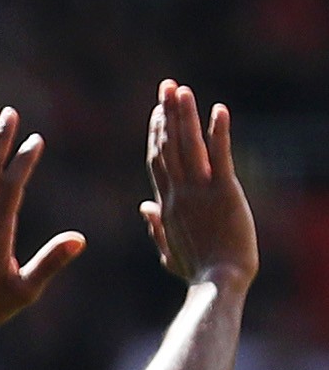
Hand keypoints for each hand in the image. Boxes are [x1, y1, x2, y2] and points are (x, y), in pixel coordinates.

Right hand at [141, 79, 255, 288]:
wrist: (218, 283)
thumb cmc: (197, 271)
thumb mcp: (169, 250)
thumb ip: (155, 226)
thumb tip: (144, 206)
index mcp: (167, 205)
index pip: (158, 162)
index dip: (156, 134)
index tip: (156, 112)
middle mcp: (179, 193)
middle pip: (168, 147)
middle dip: (166, 114)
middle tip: (166, 86)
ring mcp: (200, 192)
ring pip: (187, 146)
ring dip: (183, 116)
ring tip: (180, 89)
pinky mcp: (224, 193)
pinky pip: (220, 157)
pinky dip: (218, 133)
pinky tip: (218, 110)